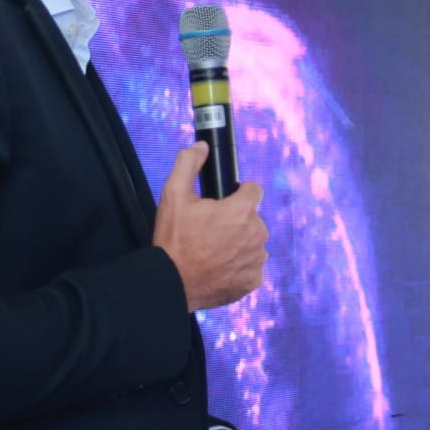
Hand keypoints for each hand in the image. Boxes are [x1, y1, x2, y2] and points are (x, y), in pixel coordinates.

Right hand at [153, 142, 267, 311]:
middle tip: (210, 230)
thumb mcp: (174, 195)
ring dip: (238, 243)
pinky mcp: (253, 280)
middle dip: (236, 220)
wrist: (171, 282)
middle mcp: (257, 234)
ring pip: (253, 242)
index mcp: (243, 211)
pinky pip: (251, 266)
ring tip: (213, 250)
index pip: (253, 190)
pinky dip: (239, 265)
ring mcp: (257, 259)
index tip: (222, 203)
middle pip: (252, 218)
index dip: (237, 194)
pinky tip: (219, 266)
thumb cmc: (174, 240)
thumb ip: (188, 163)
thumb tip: (201, 146)